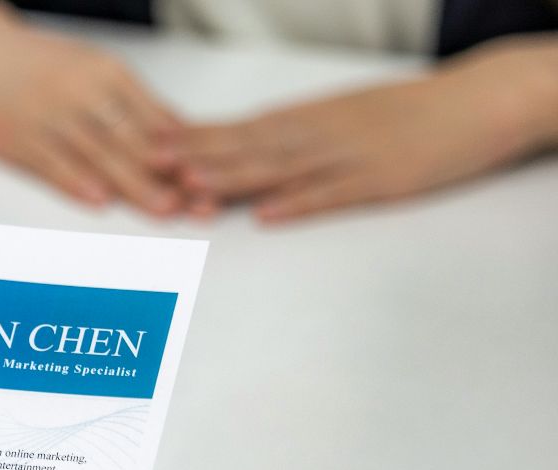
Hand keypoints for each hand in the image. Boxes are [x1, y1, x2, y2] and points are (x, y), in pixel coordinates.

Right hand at [0, 0, 189, 213]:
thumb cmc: (34, 65)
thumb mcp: (89, 70)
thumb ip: (129, 103)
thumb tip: (175, 136)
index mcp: (107, 74)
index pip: (156, 118)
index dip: (187, 152)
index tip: (214, 177)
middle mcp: (83, 92)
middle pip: (135, 140)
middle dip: (171, 175)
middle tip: (200, 202)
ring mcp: (49, 116)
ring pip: (100, 155)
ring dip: (134, 184)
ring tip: (163, 209)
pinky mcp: (18, 138)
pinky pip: (52, 163)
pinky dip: (76, 182)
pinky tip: (98, 200)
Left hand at [176, 38, 557, 221]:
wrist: (478, 102)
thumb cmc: (405, 113)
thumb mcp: (339, 115)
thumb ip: (289, 134)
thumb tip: (239, 149)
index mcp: (305, 119)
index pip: (235, 130)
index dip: (190, 141)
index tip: (144, 148)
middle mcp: (318, 134)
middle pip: (245, 148)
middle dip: (195, 160)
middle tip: (147, 168)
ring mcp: (348, 157)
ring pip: (280, 169)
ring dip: (234, 180)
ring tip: (191, 188)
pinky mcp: (381, 181)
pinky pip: (334, 194)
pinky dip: (299, 204)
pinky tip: (268, 214)